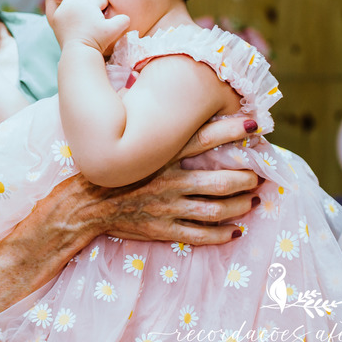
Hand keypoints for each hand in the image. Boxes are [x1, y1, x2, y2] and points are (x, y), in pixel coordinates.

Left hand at [50, 0, 129, 52]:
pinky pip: (63, 10)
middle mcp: (75, 3)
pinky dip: (68, 13)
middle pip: (86, 0)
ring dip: (78, 7)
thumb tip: (126, 16)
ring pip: (73, 1)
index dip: (104, 8)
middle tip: (93, 21)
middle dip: (91, 8)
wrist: (78, 51)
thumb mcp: (114, 30)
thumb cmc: (97, 40)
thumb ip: (123, 20)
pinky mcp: (56, 17)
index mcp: (89, 3)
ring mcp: (63, 9)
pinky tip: (73, 22)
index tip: (103, 18)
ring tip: (83, 19)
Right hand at [107, 114, 262, 243]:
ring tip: (253, 202)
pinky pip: (199, 235)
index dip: (230, 129)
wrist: (82, 205)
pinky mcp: (163, 229)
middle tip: (259, 177)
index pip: (202, 139)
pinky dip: (221, 234)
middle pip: (219, 181)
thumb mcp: (125, 143)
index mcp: (160, 157)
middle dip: (246, 179)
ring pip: (215, 210)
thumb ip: (149, 130)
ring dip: (240, 206)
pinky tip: (235, 231)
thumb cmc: (105, 170)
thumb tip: (167, 107)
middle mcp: (168, 182)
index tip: (254, 123)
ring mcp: (167, 208)